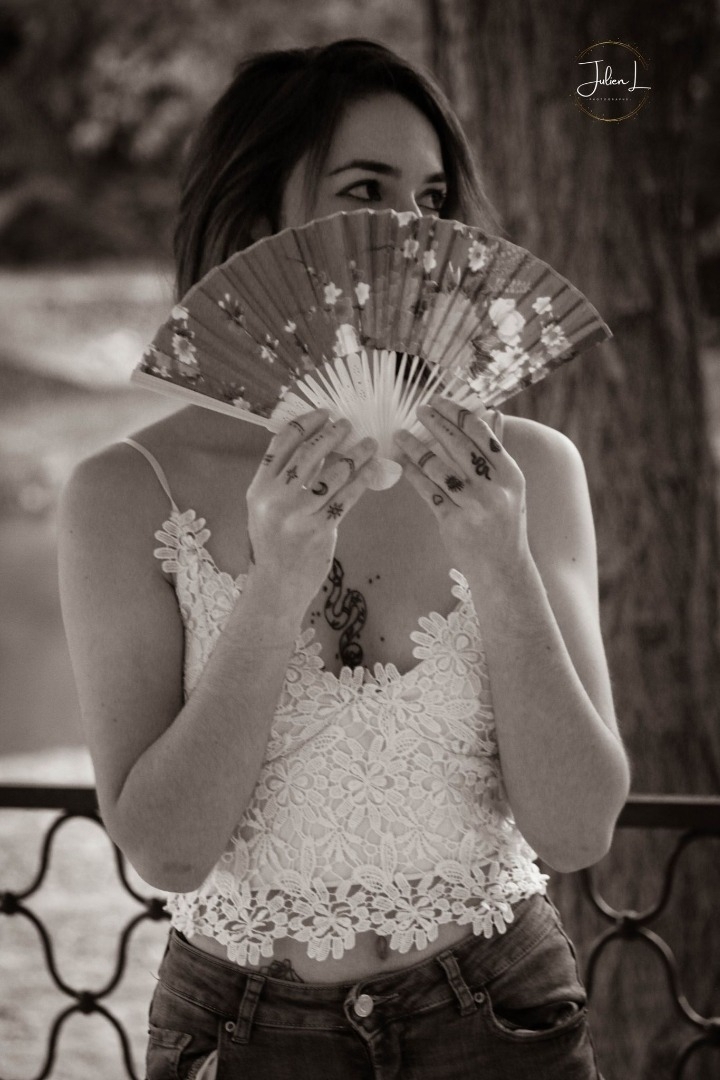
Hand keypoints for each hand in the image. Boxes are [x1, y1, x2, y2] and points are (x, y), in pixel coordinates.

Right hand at [246, 408, 378, 606]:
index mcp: (259, 488)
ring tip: (369, 443)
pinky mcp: (319, 531)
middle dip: (332, 434)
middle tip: (349, 424)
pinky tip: (373, 469)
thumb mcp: (266, 509)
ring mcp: (297, 515)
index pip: (282, 443)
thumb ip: (283, 481)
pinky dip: (363, 480)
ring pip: (333, 473)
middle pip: (309, 453)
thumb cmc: (274, 546)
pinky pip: (347, 497)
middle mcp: (275, 499)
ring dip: (355, 454)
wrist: (275, 587)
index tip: (323, 414)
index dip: (305, 423)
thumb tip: (316, 448)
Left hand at [393, 394, 529, 576]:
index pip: (482, 434)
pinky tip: (402, 463)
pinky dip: (413, 475)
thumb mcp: (510, 487)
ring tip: (400, 434)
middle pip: (459, 446)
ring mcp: (474, 507)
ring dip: (416, 448)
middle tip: (418, 408)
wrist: (502, 569)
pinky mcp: (453, 523)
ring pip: (439, 468)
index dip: (458, 413)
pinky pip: (428, 492)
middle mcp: (494, 488)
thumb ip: (497, 451)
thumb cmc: (504, 524)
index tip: (440, 400)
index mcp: (511, 474)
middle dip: (436, 423)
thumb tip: (492, 413)